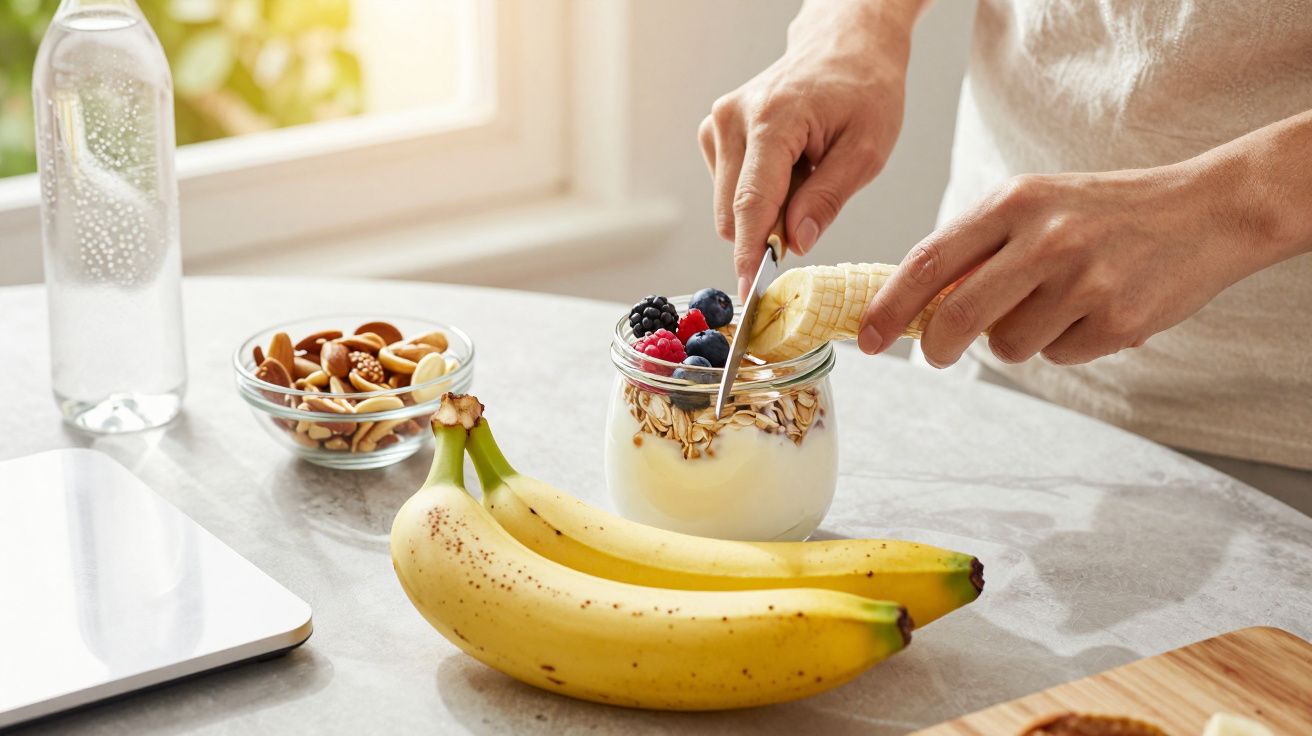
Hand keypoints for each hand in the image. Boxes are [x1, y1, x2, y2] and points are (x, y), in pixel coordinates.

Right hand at [699, 0, 923, 299]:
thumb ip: (828, 198)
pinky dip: (759, 193)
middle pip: (735, 211)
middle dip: (769, 231)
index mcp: (773, 120)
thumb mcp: (868, 149)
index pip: (752, 203)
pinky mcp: (714, 132)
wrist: (845, 45)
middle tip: (813, 209)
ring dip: (766, 209)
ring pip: (729, 205)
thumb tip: (795, 244)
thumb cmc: (864, 89)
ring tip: (805, 174)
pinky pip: (730, 189)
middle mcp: (733, 119)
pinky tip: (788, 166)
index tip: (749, 292)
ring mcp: (718, 123)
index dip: (751, 254)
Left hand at [859, 164, 1299, 366]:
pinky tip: (1097, 310)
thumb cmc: (1104, 211)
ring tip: (1058, 303)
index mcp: (1014, 203)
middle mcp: (1046, 239)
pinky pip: (1059, 356)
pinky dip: (1068, 344)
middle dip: (938, 345)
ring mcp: (1084, 281)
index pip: (929, 262)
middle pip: (957, 318)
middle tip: (939, 352)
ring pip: (1008, 346)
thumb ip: (978, 246)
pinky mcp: (1117, 320)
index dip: (889, 306)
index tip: (867, 336)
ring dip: (1020, 338)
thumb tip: (913, 302)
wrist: (1206, 210)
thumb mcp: (1036, 204)